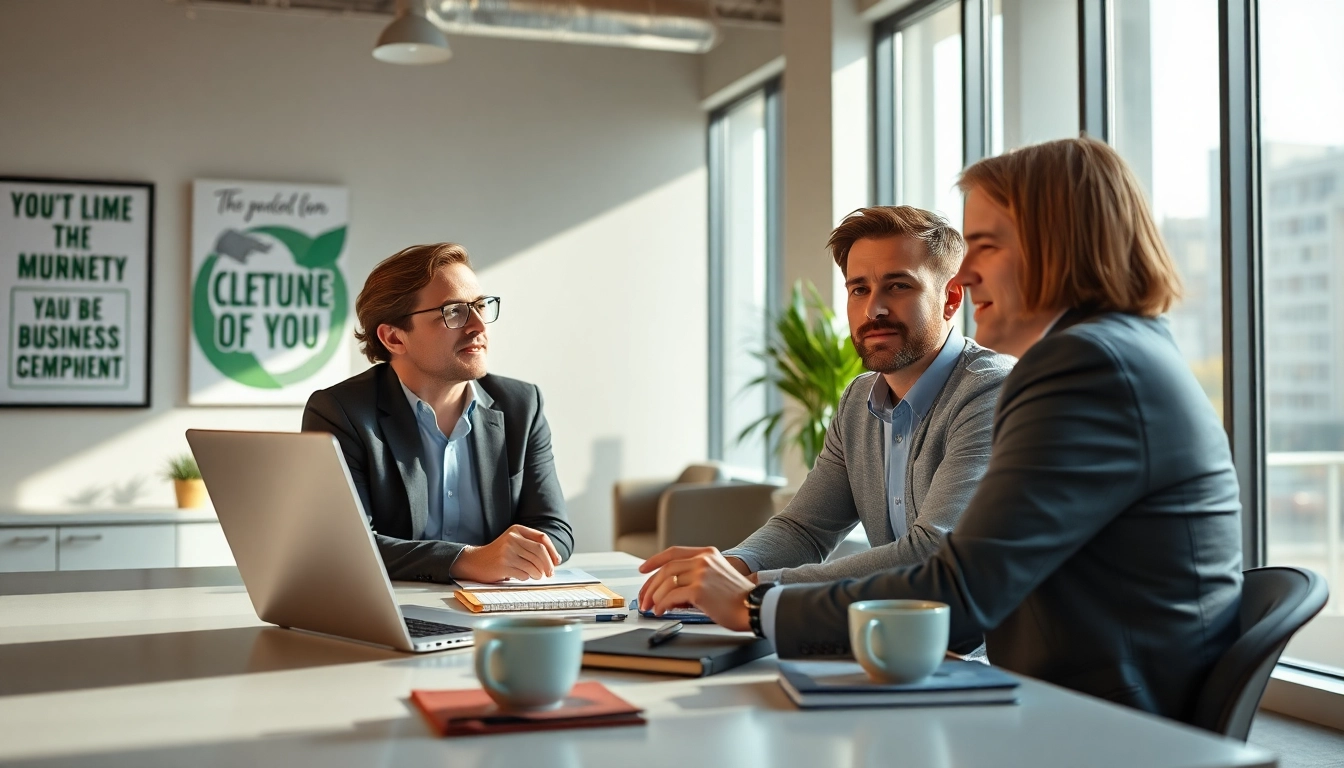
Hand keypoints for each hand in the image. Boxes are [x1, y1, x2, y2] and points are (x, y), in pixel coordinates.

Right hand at [451, 525, 560, 581]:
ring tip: (536, 576)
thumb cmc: (499, 554)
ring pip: (533, 564)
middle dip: (548, 564)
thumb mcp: (513, 542)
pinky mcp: (503, 565)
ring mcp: (507, 551)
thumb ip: (531, 545)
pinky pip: (523, 573)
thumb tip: (555, 559)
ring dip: (538, 573)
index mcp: (517, 530)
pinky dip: (526, 577)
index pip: (542, 538)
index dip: (552, 551)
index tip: (556, 561)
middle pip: (540, 551)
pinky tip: (522, 576)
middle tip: (550, 573)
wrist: (475, 562)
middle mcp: (512, 538)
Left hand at [637, 546, 752, 631]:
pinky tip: (661, 611)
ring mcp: (701, 574)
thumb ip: (696, 575)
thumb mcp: (718, 575)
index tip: (643, 569)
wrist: (754, 607)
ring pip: (666, 583)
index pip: (674, 552)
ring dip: (654, 597)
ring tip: (651, 607)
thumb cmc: (738, 598)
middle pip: (666, 569)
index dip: (655, 560)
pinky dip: (662, 605)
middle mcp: (703, 560)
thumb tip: (670, 589)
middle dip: (650, 585)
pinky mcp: (699, 590)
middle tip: (643, 598)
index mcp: (707, 553)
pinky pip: (671, 597)